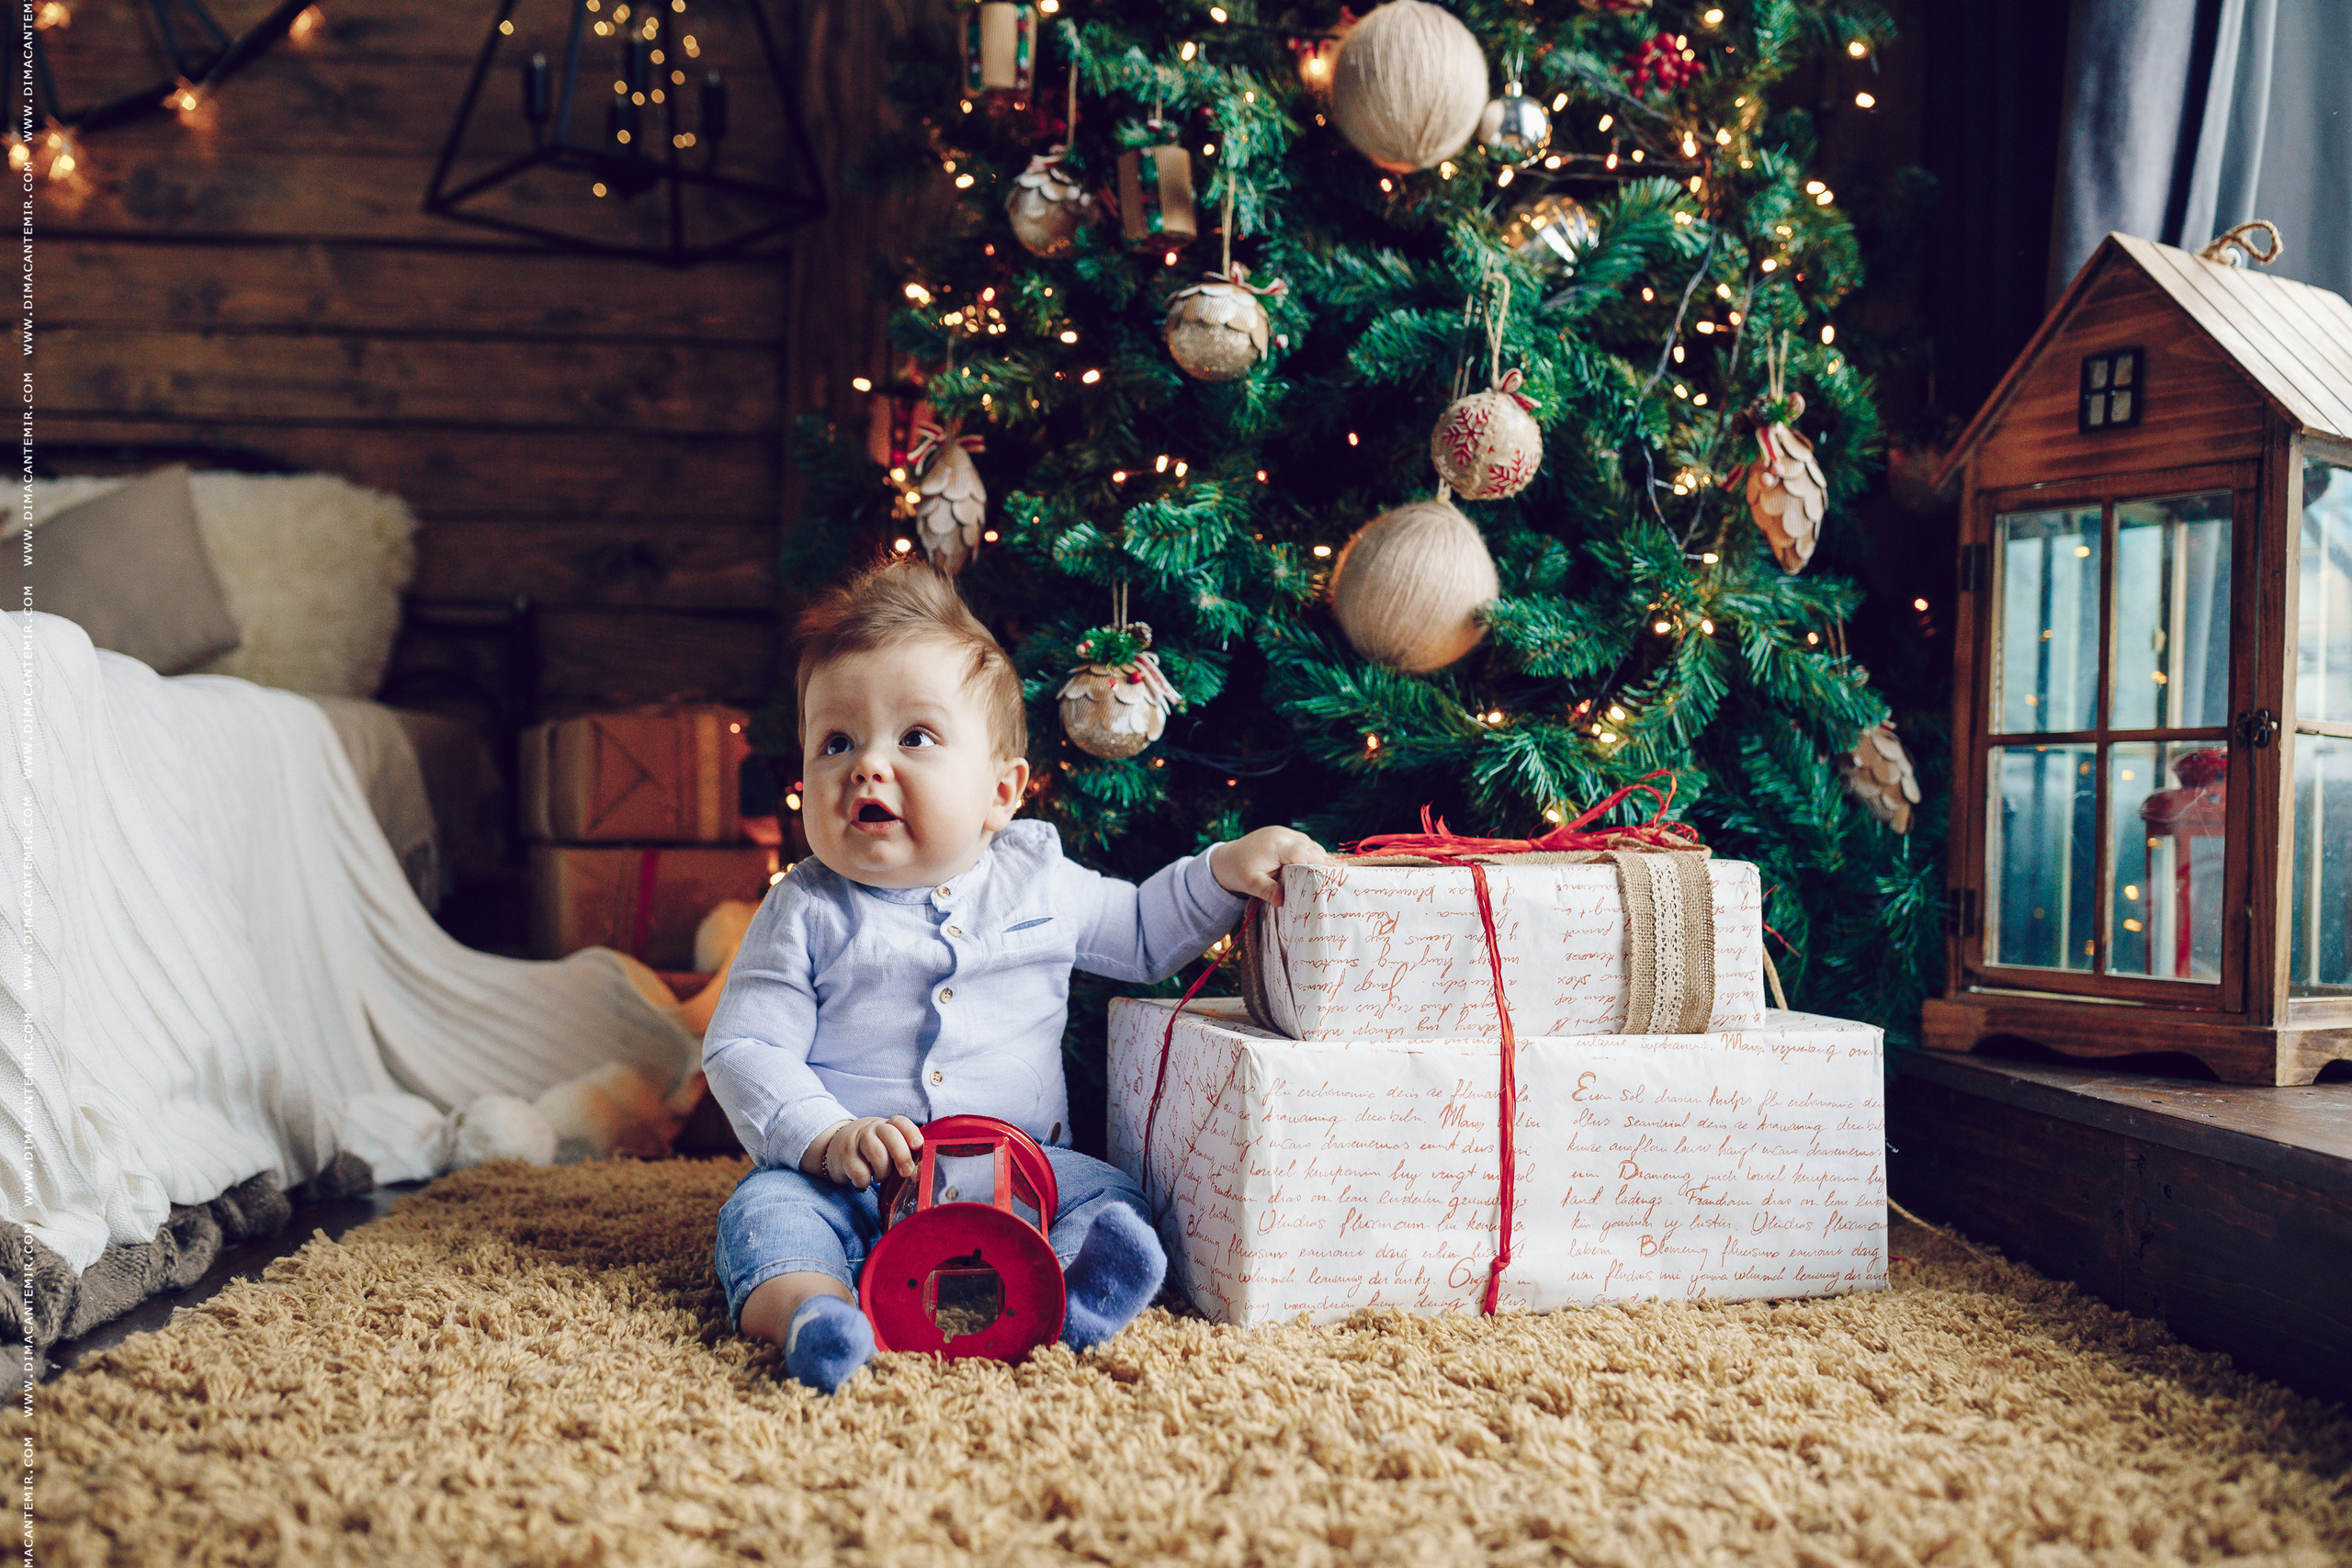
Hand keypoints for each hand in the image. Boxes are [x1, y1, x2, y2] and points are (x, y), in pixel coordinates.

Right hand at [804, 1115, 923, 1187]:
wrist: (835, 1147)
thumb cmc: (870, 1149)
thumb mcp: (885, 1145)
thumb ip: (903, 1152)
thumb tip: (920, 1171)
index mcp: (885, 1125)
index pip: (900, 1122)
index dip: (911, 1132)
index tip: (918, 1145)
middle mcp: (871, 1129)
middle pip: (890, 1136)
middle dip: (902, 1155)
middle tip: (907, 1172)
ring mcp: (856, 1141)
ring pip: (877, 1154)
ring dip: (883, 1171)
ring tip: (880, 1176)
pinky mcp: (843, 1157)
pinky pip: (860, 1172)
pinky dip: (865, 1181)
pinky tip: (864, 1180)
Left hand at [1210, 826, 1327, 906]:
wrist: (1226, 858)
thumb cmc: (1239, 872)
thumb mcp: (1251, 884)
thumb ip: (1267, 890)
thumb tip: (1280, 901)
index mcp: (1275, 845)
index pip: (1303, 852)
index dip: (1320, 862)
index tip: (1336, 873)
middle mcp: (1282, 835)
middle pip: (1310, 847)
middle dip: (1324, 861)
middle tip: (1338, 877)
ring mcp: (1283, 832)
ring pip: (1309, 844)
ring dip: (1318, 857)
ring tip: (1331, 874)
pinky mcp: (1283, 834)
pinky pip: (1303, 843)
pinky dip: (1310, 853)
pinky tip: (1316, 867)